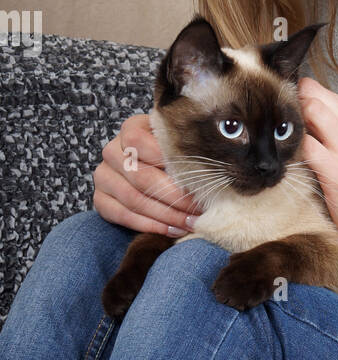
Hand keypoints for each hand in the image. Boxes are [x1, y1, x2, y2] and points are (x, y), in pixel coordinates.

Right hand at [92, 112, 203, 235]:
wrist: (151, 168)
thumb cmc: (173, 155)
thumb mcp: (179, 144)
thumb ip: (190, 148)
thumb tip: (215, 163)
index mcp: (131, 129)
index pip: (140, 142)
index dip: (168, 163)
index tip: (197, 180)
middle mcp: (112, 151)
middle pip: (140, 177)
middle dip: (174, 197)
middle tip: (198, 210)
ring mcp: (103, 176)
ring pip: (133, 199)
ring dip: (165, 215)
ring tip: (190, 223)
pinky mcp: (100, 199)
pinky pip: (122, 216)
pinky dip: (150, 226)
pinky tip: (172, 230)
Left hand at [297, 79, 337, 251]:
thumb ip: (334, 122)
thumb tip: (299, 105)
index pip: (321, 90)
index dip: (298, 95)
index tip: (287, 109)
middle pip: (314, 96)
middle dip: (291, 104)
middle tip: (280, 124)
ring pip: (312, 112)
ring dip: (292, 122)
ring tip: (286, 140)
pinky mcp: (336, 170)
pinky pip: (307, 145)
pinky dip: (293, 146)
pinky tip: (289, 156)